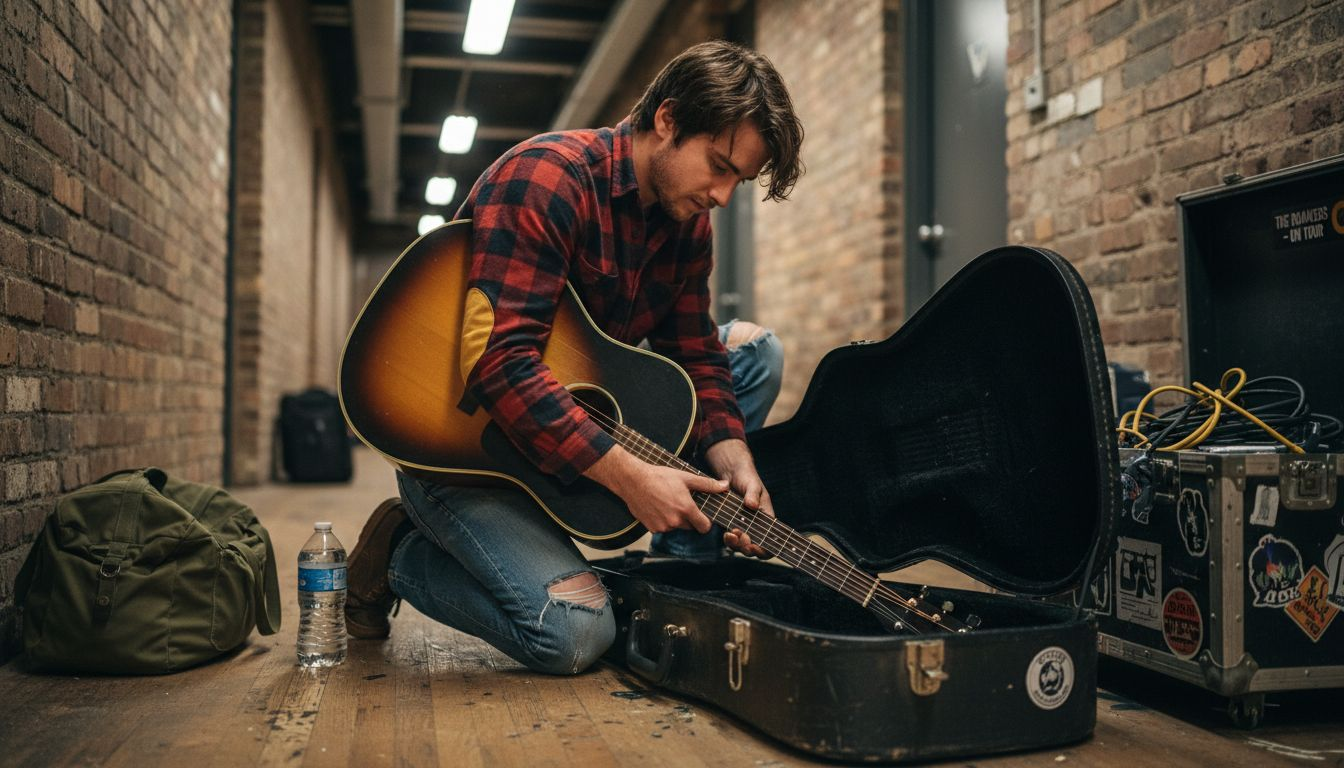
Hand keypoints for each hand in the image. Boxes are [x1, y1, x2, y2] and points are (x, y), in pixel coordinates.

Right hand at [585, 447, 727, 533]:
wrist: (633, 480)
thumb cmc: (659, 477)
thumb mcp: (685, 478)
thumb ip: (707, 485)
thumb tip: (725, 486)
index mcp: (686, 509)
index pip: (704, 527)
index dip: (705, 522)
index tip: (702, 515)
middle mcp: (675, 521)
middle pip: (690, 527)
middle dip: (689, 518)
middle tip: (681, 503)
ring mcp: (663, 526)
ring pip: (676, 527)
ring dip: (675, 519)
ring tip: (668, 503)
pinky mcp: (652, 529)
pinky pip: (663, 528)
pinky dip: (663, 521)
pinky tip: (658, 507)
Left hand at [704, 439, 773, 558]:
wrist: (731, 473)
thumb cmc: (747, 477)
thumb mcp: (752, 484)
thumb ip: (752, 494)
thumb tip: (752, 505)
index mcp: (766, 518)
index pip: (770, 542)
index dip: (764, 550)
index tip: (754, 546)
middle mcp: (756, 525)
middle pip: (755, 548)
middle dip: (747, 548)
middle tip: (741, 539)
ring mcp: (743, 526)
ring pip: (741, 546)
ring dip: (737, 545)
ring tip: (731, 535)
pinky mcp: (730, 524)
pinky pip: (731, 539)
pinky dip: (729, 540)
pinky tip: (726, 533)